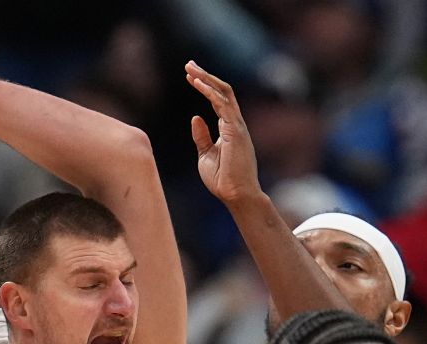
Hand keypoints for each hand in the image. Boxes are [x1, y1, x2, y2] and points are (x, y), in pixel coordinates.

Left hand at [185, 61, 261, 206]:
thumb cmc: (223, 180)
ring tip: (190, 69)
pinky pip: (222, 104)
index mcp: (229, 129)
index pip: (218, 100)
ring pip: (224, 92)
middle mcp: (235, 124)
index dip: (205, 86)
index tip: (190, 76)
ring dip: (206, 78)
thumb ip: (202, 136)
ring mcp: (237, 126)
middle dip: (206, 76)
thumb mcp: (206, 155)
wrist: (235, 195)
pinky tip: (196, 83)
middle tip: (189, 64)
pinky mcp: (235, 130)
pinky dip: (209, 91)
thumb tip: (195, 117)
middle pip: (223, 91)